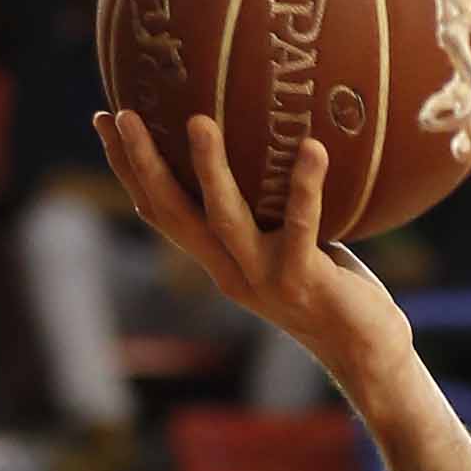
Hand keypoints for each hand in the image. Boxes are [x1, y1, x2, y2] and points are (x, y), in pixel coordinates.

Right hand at [94, 109, 415, 402]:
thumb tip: (276, 142)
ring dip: (208, 169)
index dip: (127, 168)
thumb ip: (272, 208)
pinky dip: (305, 186)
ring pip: (224, 219)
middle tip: (123, 114)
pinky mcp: (303, 280)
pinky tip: (312, 147)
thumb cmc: (336, 292)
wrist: (367, 356)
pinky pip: (301, 225)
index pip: (160, 211)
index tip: (103, 119)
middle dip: (142, 164)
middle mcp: (231, 271)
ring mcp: (264, 278)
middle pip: (172, 213)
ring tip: (199, 121)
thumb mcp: (292, 246)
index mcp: (219, 261)